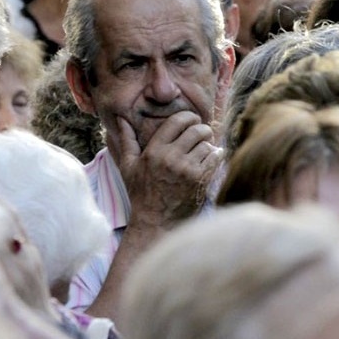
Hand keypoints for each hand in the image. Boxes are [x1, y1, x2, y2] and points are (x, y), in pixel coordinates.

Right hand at [114, 111, 222, 226]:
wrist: (156, 222)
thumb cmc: (141, 194)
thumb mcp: (128, 167)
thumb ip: (127, 141)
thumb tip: (122, 119)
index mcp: (154, 151)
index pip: (177, 121)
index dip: (188, 116)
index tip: (192, 120)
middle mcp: (170, 158)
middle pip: (196, 130)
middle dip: (202, 129)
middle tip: (202, 133)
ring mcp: (187, 169)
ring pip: (207, 144)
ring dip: (208, 144)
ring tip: (204, 148)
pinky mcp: (200, 180)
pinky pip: (215, 157)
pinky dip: (216, 155)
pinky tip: (213, 156)